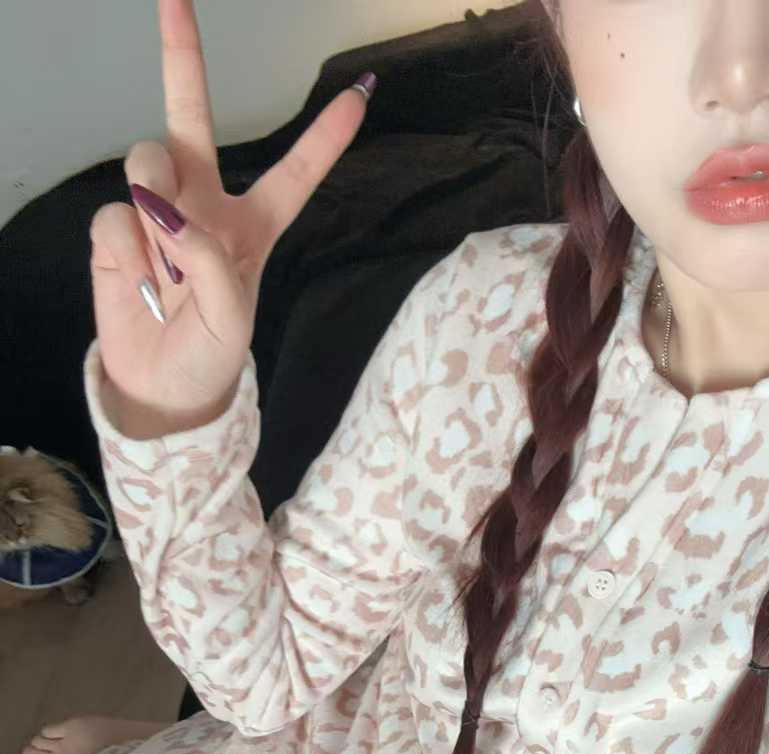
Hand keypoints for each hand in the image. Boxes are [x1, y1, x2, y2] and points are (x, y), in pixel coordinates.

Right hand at [89, 0, 375, 433]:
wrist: (161, 390)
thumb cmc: (210, 357)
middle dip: (182, 57)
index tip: (359, 94)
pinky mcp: (117, 228)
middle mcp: (203, 204)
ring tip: (168, 269)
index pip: (294, 173)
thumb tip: (167, 212)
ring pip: (147, 162)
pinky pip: (118, 214)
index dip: (325, 136)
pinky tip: (140, 282)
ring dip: (156, 204)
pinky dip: (129, 250)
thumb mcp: (234, 320)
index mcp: (253, 226)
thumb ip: (213, 261)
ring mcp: (156, 211)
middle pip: (189, 118)